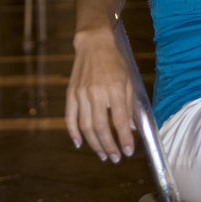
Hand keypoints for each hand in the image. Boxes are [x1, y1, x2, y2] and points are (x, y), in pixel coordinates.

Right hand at [65, 30, 135, 163]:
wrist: (94, 43)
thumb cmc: (115, 61)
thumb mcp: (129, 80)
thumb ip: (129, 105)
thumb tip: (130, 129)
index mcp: (115, 89)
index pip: (119, 121)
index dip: (124, 139)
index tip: (129, 151)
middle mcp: (97, 92)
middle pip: (101, 128)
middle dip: (110, 146)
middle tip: (116, 158)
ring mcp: (81, 94)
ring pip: (86, 127)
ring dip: (94, 144)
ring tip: (103, 155)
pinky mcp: (71, 94)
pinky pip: (70, 118)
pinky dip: (73, 133)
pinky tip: (80, 144)